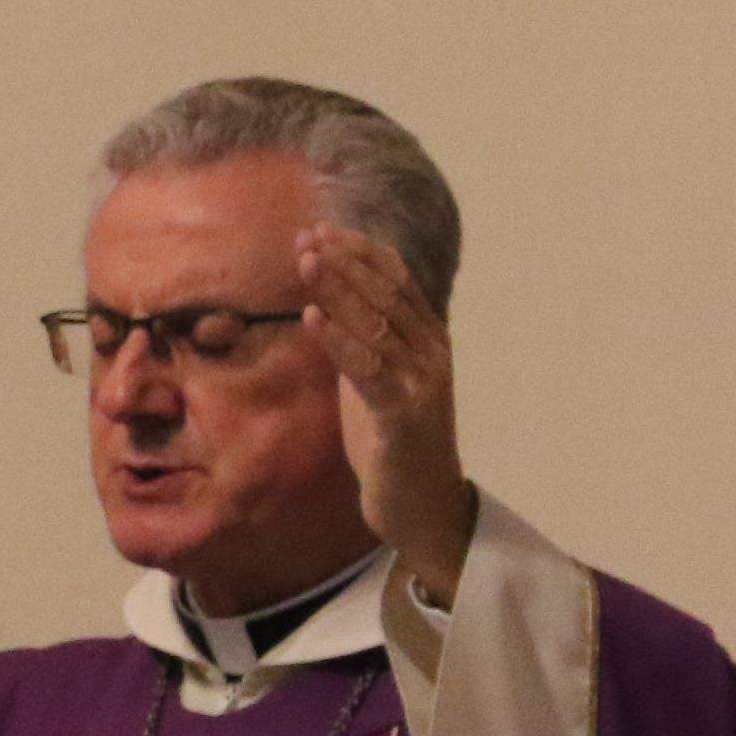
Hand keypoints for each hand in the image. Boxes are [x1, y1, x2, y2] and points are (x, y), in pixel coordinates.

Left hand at [296, 228, 474, 604]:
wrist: (421, 505)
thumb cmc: (393, 442)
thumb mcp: (374, 382)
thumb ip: (360, 344)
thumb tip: (326, 302)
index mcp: (428, 341)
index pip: (398, 281)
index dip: (361, 252)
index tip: (321, 229)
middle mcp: (432, 354)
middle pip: (387, 294)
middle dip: (345, 262)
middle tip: (306, 237)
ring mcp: (422, 384)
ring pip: (378, 324)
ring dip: (338, 290)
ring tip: (304, 262)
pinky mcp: (404, 417)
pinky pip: (368, 370)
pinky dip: (338, 340)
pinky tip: (311, 318)